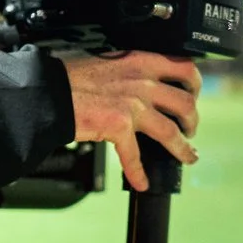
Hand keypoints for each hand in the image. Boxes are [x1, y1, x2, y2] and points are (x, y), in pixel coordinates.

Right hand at [62, 51, 200, 189]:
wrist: (48, 92)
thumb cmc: (70, 77)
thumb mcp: (109, 62)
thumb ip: (130, 71)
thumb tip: (143, 84)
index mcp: (140, 60)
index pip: (183, 67)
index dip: (194, 85)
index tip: (194, 95)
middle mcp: (141, 81)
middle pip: (185, 102)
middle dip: (193, 120)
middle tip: (190, 129)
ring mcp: (132, 104)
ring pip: (171, 130)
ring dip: (182, 147)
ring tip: (186, 154)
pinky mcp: (119, 126)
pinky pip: (135, 156)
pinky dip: (139, 172)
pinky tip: (141, 181)